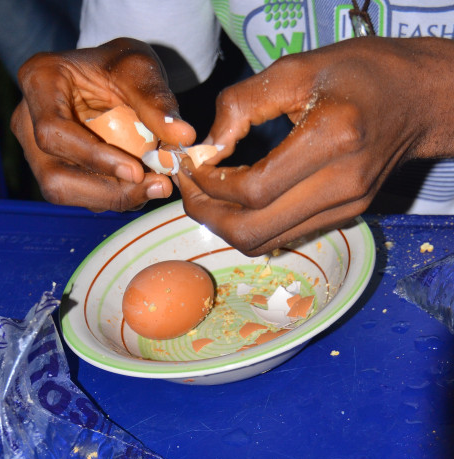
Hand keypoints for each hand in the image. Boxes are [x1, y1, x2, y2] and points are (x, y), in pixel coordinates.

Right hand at [11, 38, 195, 210]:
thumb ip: (157, 102)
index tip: (137, 171)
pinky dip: (114, 198)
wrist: (108, 75)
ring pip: (64, 193)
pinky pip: (79, 196)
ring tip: (154, 187)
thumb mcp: (140, 69)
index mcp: (38, 81)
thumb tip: (184, 137)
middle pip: (54, 177)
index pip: (53, 132)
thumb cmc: (118, 65)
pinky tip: (143, 187)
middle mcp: (26, 120)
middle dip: (107, 192)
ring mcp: (36, 150)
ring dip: (112, 200)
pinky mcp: (55, 170)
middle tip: (157, 187)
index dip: (93, 158)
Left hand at [177, 37, 453, 254]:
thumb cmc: (362, 73)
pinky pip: (285, 235)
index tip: (193, 164)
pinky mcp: (346, 217)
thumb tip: (206, 147)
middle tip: (188, 189)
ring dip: (226, 226)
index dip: (210, 184)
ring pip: (266, 243)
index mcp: (333, 138)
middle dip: (208, 216)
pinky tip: (238, 199)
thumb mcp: (299, 67)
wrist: (419, 99)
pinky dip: (252, 224)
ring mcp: (347, 207)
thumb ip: (243, 103)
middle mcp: (342, 183)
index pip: (253, 189)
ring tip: (207, 195)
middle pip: (254, 231)